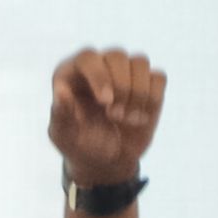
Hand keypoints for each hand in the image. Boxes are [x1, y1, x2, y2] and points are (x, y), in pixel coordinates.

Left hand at [47, 46, 164, 185]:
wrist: (105, 160)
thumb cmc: (79, 145)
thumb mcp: (64, 136)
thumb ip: (60, 114)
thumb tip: (61, 92)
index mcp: (71, 74)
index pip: (87, 58)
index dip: (99, 76)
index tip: (105, 102)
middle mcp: (98, 66)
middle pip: (117, 56)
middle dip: (120, 88)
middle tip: (114, 116)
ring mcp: (124, 72)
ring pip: (139, 62)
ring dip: (137, 93)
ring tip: (126, 119)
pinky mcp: (147, 83)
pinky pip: (157, 77)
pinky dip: (152, 98)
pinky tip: (140, 118)